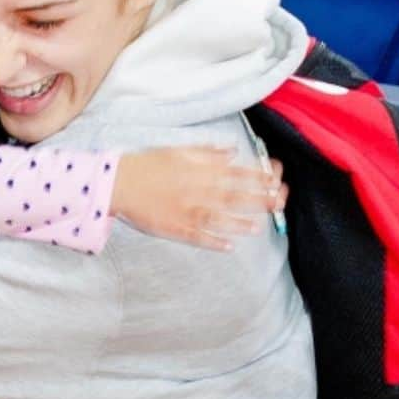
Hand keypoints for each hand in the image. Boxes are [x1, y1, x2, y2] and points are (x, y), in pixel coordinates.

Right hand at [111, 146, 286, 250]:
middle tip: (278, 203)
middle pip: (234, 197)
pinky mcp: (175, 228)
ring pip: (219, 219)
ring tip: (257, 228)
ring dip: (239, 223)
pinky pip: (198, 237)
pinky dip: (214, 242)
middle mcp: (197, 191)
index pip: (237, 173)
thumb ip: (208, 152)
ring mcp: (187, 212)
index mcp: (200, 171)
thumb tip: (232, 151)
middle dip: (258, 200)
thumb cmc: (149, 165)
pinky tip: (229, 247)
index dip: (259, 177)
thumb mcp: (180, 151)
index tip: (276, 180)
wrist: (120, 183)